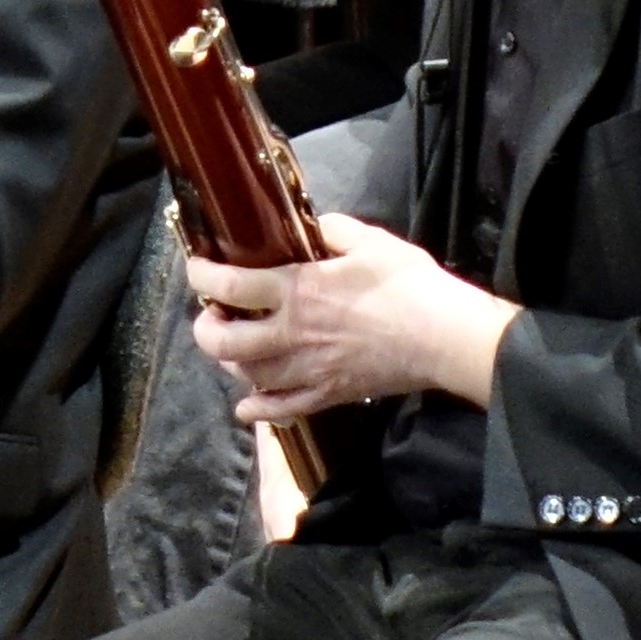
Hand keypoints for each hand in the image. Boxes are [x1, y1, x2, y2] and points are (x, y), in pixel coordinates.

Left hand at [186, 214, 519, 423]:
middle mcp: (292, 334)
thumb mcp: (369, 240)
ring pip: (247, 376)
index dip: (203, 275)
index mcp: (298, 291)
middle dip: (206, 328)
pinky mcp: (327, 395)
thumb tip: (313, 229)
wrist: (444, 337)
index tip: (197, 268)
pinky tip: (247, 404)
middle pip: (225, 341)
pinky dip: (257, 409)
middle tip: (211, 315)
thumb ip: (332, 231)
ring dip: (230, 362)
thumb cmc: (408, 285)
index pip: (231, 284)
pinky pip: (280, 410)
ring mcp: (307, 371)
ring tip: (233, 347)